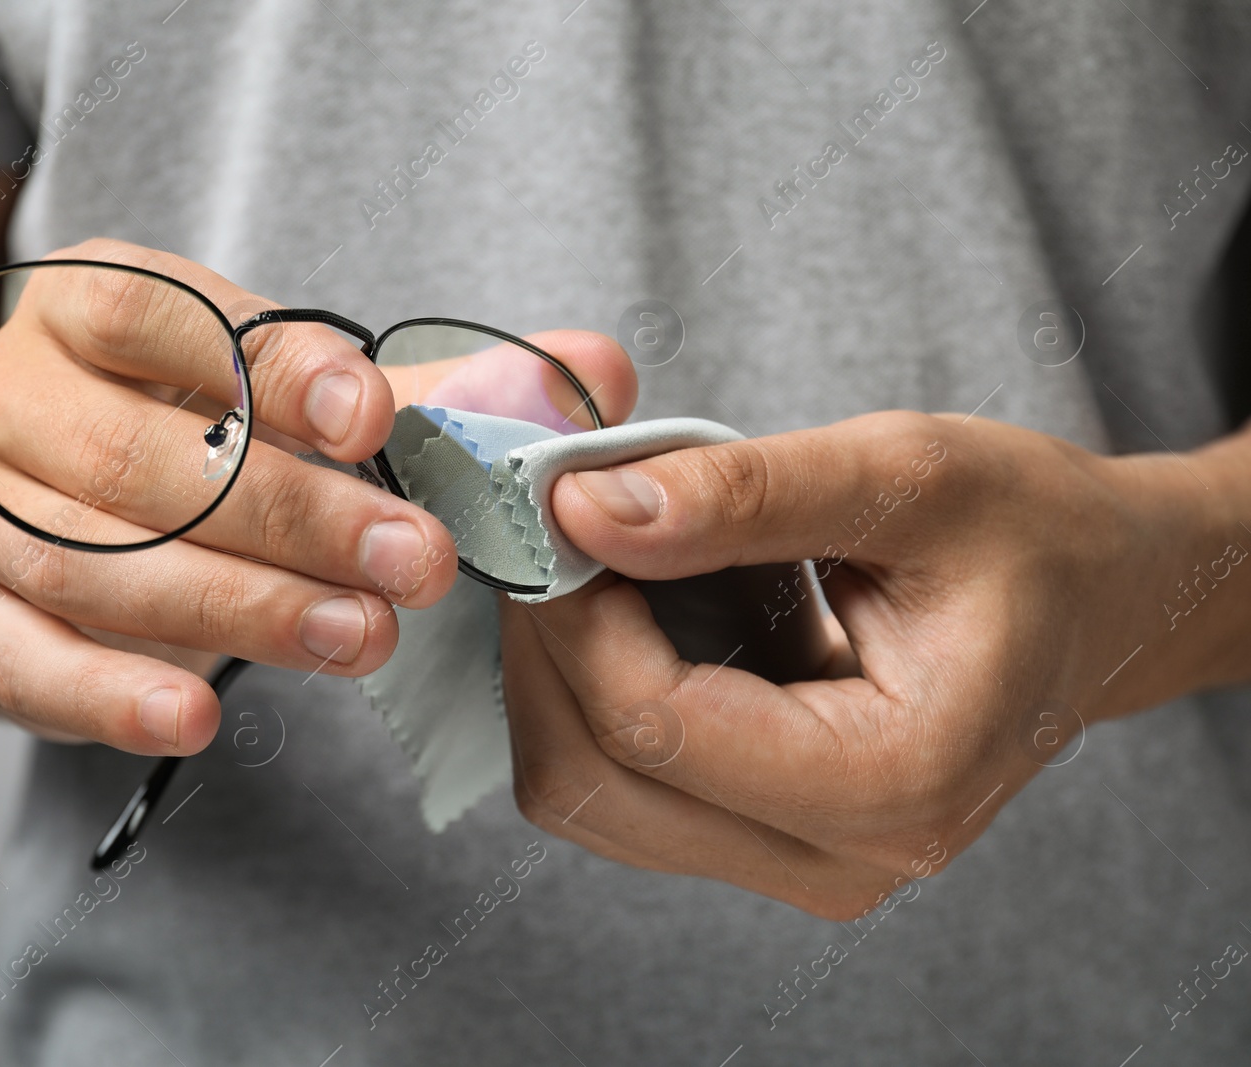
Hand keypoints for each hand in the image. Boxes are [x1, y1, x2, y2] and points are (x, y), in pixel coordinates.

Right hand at [0, 239, 628, 753]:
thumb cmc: (176, 432)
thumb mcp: (295, 399)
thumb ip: (440, 392)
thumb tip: (596, 370)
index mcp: (93, 308)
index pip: (162, 313)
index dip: (269, 367)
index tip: (374, 415)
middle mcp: (17, 399)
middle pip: (142, 456)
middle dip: (291, 514)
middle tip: (416, 563)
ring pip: (93, 562)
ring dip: (237, 606)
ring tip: (359, 637)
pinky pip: (23, 660)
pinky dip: (108, 693)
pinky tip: (194, 717)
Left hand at [501, 409, 1248, 917]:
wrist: (1099, 598)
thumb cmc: (1031, 535)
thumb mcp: (907, 475)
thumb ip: (743, 493)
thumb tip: (584, 508)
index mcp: (893, 782)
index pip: (658, 726)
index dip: (580, 615)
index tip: (560, 512)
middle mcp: (839, 858)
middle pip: (598, 781)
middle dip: (551, 649)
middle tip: (558, 532)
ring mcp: (798, 863)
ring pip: (590, 800)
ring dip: (560, 678)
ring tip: (596, 568)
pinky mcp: (766, 841)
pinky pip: (621, 795)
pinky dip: (592, 703)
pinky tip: (626, 619)